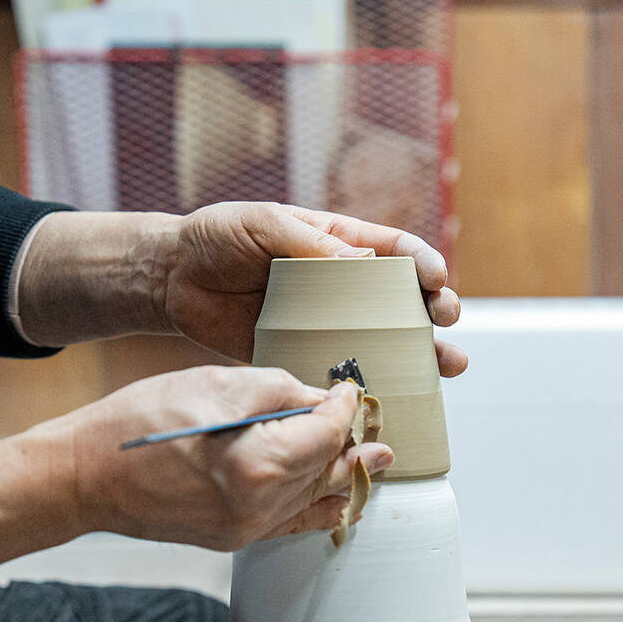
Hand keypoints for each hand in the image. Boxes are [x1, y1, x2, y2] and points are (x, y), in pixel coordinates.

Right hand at [65, 367, 389, 550]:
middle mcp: (262, 505)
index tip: (350, 390)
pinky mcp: (234, 538)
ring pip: (315, 499)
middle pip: (327, 468)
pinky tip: (340, 501)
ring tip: (376, 462)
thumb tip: (320, 400)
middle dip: (353, 443)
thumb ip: (281, 392)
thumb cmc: (144, 419)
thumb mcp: (219, 384)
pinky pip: (292, 526)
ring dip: (344, 476)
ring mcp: (248, 528)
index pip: (327, 432)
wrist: (86, 474)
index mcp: (261, 463)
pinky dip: (319, 510)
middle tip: (380, 431)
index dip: (345, 407)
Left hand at [161, 202, 467, 376]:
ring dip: (421, 353)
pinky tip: (390, 395)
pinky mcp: (302, 354)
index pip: (395, 251)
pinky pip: (340, 371)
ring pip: (384, 340)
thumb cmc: (218, 238)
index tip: (435, 279)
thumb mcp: (262, 225)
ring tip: (449, 365)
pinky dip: (366, 385)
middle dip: (435, 309)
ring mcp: (324, 323)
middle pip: (403, 299)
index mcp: (339, 244)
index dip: (422, 263)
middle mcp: (341, 286)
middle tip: (448, 319)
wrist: (173, 279)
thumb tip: (363, 262)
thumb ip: (309, 244)